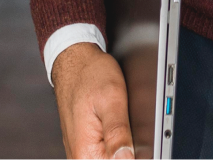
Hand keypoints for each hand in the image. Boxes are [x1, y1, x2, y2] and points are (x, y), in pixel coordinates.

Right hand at [52, 42, 135, 159]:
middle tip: (131, 125)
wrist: (74, 61)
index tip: (138, 141)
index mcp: (87, 152)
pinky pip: (105, 152)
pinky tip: (120, 125)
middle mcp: (80, 156)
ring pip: (112, 158)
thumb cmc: (91, 75)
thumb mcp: (112, 99)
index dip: (134, 155)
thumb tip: (127, 159)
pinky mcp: (85, 145)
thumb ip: (118, 133)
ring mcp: (82, 152)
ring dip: (124, 146)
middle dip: (129, 151)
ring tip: (123, 121)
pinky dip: (117, 142)